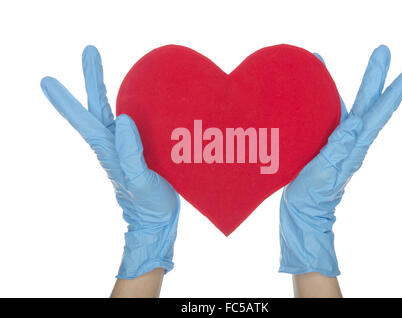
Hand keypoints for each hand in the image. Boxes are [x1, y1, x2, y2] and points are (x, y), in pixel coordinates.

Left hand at [41, 46, 179, 278]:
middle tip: (90, 51)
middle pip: (97, 106)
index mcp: (109, 150)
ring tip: (101, 67)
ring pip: (113, 111)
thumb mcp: (139, 183)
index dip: (66, 100)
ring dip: (106, 87)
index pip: (84, 120)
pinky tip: (134, 100)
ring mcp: (126, 147)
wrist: (157, 221)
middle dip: (93, 78)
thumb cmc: (147, 206)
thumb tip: (124, 120)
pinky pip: (131, 122)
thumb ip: (130, 154)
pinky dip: (129, 105)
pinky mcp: (139, 150)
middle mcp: (113, 145)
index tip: (47, 80)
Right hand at [279, 45, 401, 275]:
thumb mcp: (326, 174)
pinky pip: (328, 115)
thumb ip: (339, 149)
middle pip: (366, 103)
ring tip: (336, 64)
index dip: (392, 94)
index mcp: (354, 147)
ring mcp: (337, 141)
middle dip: (374, 77)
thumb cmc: (313, 196)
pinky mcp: (323, 144)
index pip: (377, 115)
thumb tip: (355, 122)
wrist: (302, 210)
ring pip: (348, 106)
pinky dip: (324, 98)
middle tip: (382, 51)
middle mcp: (350, 140)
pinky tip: (315, 91)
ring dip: (351, 83)